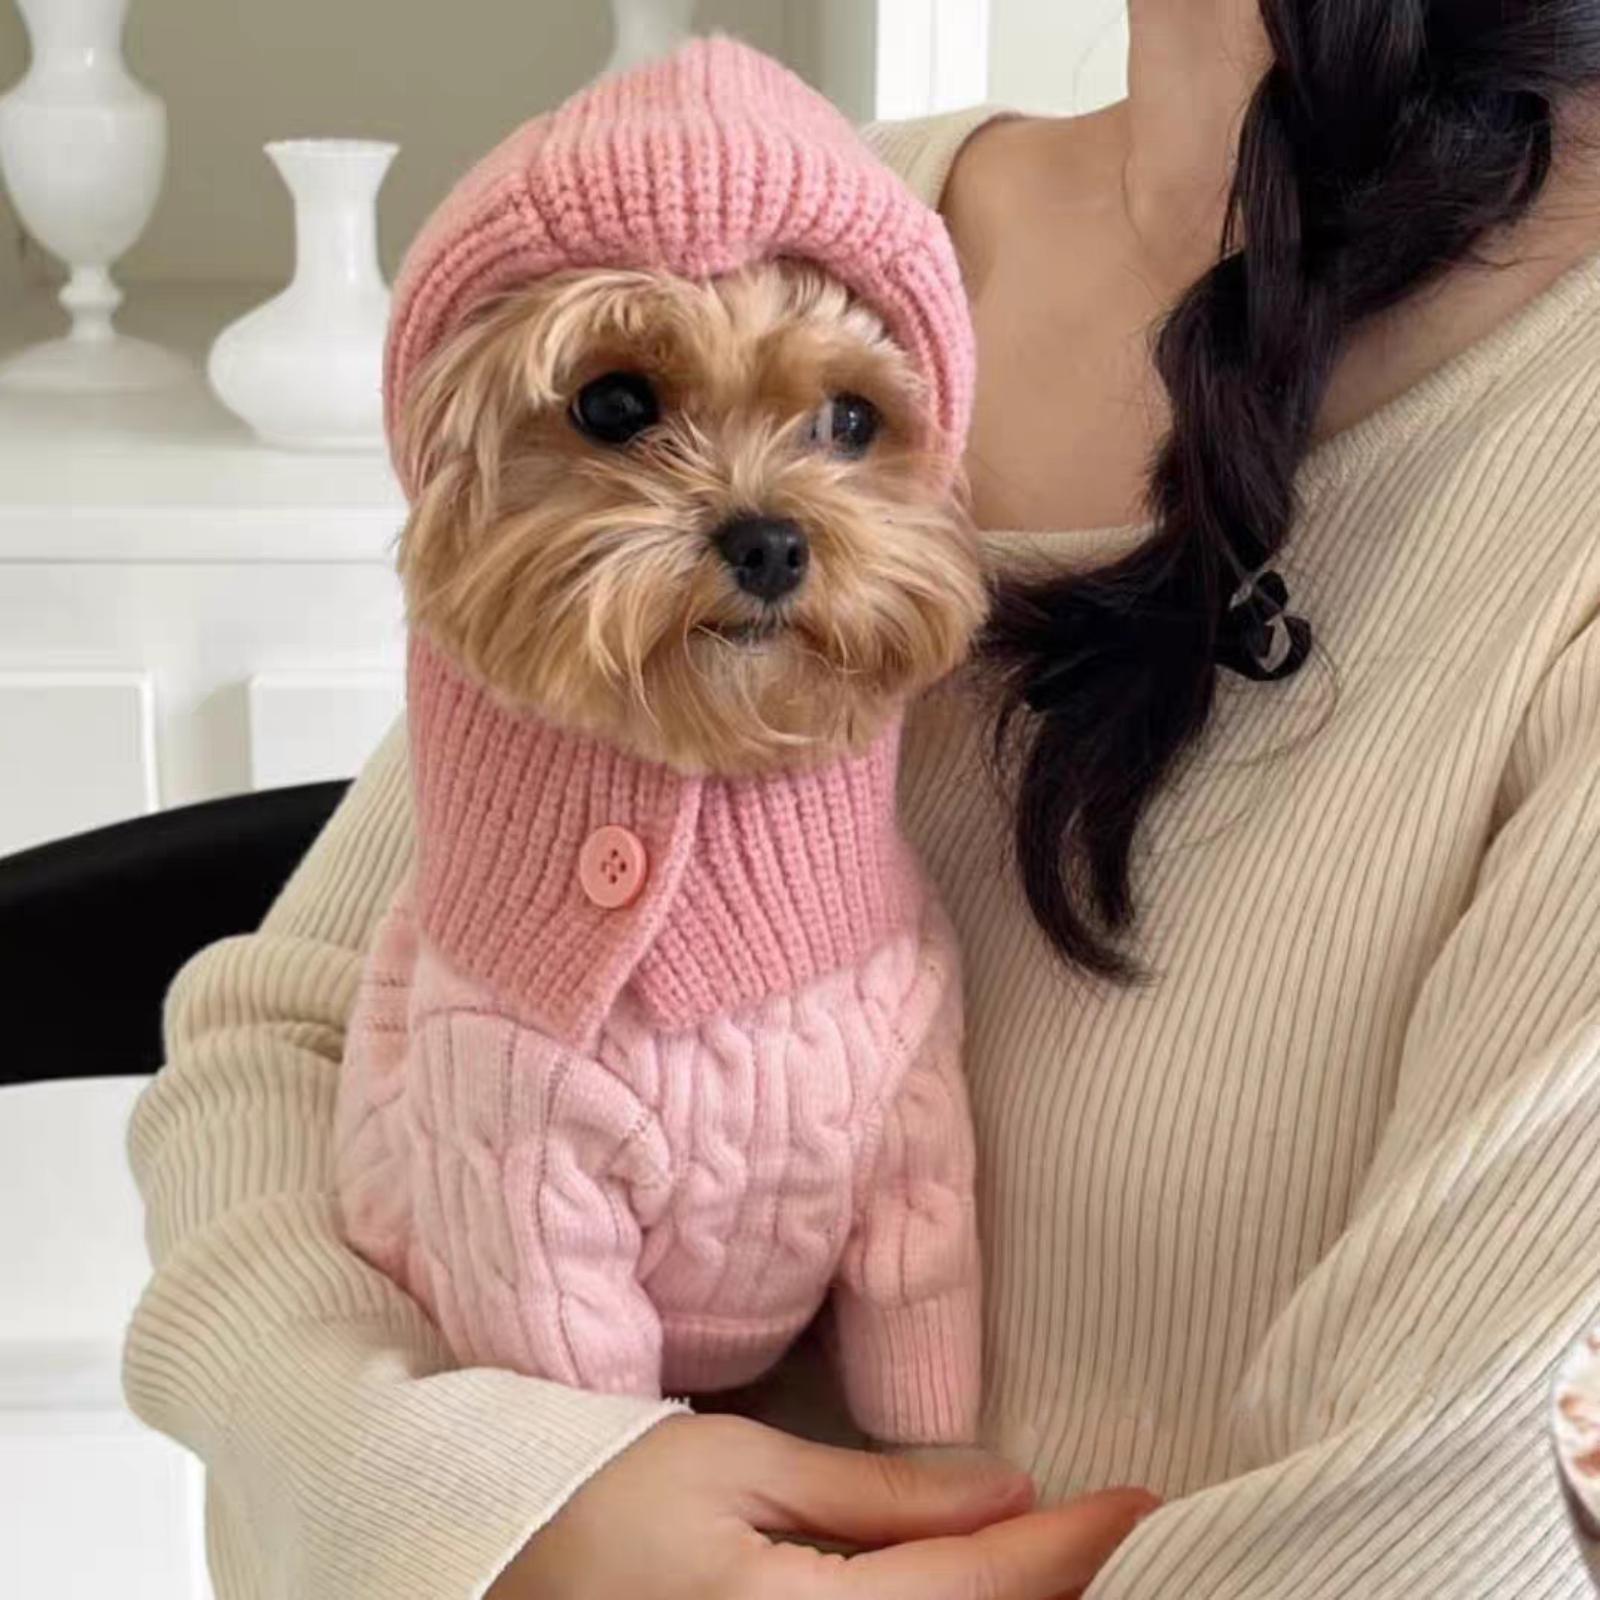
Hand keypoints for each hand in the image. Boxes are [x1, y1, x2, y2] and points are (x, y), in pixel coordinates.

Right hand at [489, 1413, 1156, 1599]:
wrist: (495, 1568)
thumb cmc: (604, 1500)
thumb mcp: (740, 1471)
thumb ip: (877, 1498)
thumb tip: (1001, 1488)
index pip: (977, 1592)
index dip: (1069, 1548)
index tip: (1142, 1504)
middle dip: (1059, 1588)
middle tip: (1121, 1530)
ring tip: (1063, 1555)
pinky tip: (975, 1586)